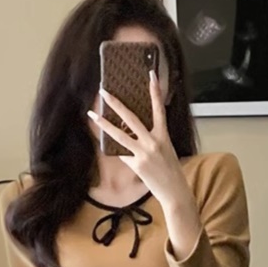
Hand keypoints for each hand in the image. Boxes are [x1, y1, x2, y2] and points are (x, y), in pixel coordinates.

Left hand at [88, 71, 194, 211]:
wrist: (174, 191)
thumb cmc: (171, 170)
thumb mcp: (166, 149)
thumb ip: (153, 138)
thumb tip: (134, 131)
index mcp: (163, 135)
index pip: (159, 108)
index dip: (155, 91)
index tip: (151, 75)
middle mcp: (153, 141)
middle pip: (131, 118)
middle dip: (116, 104)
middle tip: (104, 92)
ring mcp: (143, 153)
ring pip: (119, 135)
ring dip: (104, 124)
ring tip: (93, 115)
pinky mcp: (136, 164)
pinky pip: (122, 153)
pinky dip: (116, 150)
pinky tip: (109, 145)